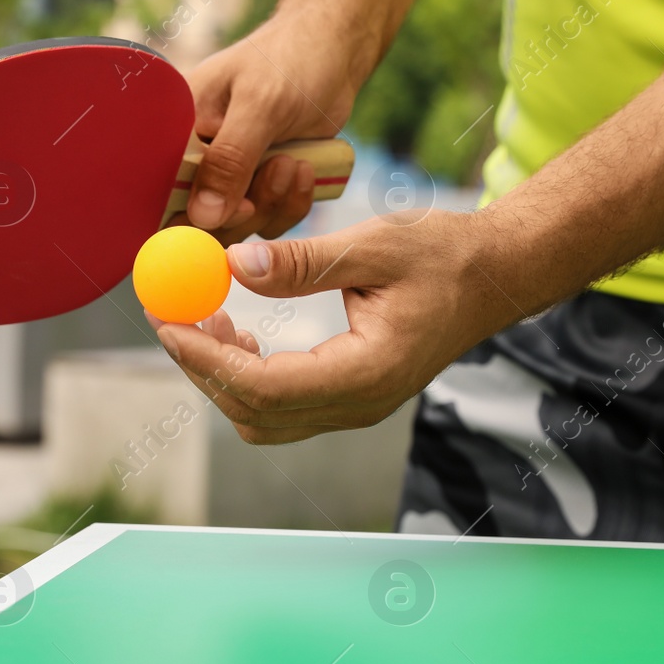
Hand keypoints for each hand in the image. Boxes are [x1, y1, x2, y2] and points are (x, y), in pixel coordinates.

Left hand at [151, 210, 510, 444]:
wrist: (494, 277)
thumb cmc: (444, 255)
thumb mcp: (373, 245)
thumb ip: (303, 263)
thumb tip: (233, 264)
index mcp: (366, 373)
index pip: (264, 388)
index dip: (206, 360)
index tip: (168, 323)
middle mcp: (359, 405)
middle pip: (254, 412)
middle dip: (202, 367)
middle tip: (169, 314)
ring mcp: (355, 408)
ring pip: (263, 418)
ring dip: (222, 375)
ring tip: (201, 317)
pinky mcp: (350, 398)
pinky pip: (282, 406)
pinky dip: (246, 377)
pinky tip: (236, 330)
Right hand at [182, 16, 361, 244]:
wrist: (334, 51)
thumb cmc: (292, 59)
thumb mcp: (260, 105)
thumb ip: (229, 160)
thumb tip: (203, 216)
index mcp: (178, 130)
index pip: (163, 191)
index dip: (193, 213)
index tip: (240, 205)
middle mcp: (197, 157)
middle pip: (199, 221)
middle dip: (244, 208)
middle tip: (279, 168)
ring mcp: (230, 175)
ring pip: (238, 224)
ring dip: (273, 203)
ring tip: (295, 161)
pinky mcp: (259, 185)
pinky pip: (268, 220)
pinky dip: (292, 204)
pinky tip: (306, 168)